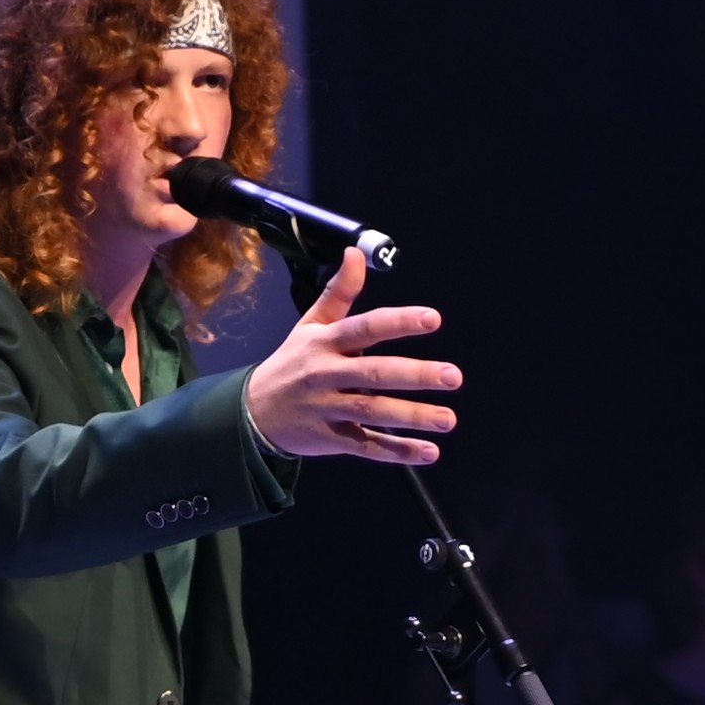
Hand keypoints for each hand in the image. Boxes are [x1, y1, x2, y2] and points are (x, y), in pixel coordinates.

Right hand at [241, 248, 456, 462]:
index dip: (398, 322)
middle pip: (374, 373)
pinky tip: (428, 452)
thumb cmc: (291, 363)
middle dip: (415, 375)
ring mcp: (328, 409)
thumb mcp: (310, 324)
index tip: (432, 319)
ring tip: (448, 419)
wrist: (251, 412)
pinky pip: (367, 446)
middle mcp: (327, 374)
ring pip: (374, 411)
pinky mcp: (331, 439)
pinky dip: (397, 451)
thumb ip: (339, 292)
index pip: (366, 327)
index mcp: (326, 342)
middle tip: (452, 376)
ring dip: (413, 417)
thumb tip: (355, 253)